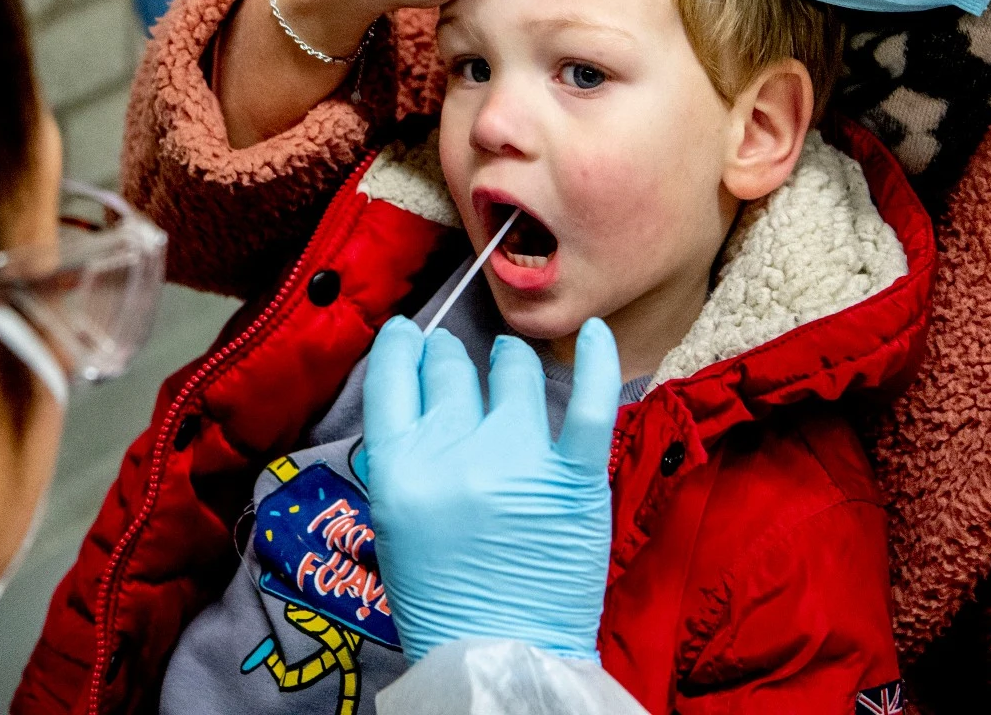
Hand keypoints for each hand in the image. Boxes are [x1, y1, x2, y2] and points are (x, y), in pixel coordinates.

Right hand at [361, 316, 621, 662]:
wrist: (504, 656)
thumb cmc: (444, 599)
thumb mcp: (394, 523)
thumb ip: (405, 458)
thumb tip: (422, 395)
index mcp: (399, 470)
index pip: (392, 378)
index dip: (400, 346)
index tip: (408, 335)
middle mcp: (454, 455)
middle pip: (450, 371)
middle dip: (450, 357)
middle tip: (456, 357)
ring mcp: (517, 462)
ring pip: (514, 374)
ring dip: (509, 362)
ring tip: (510, 363)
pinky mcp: (575, 479)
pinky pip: (591, 403)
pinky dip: (598, 362)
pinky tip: (597, 334)